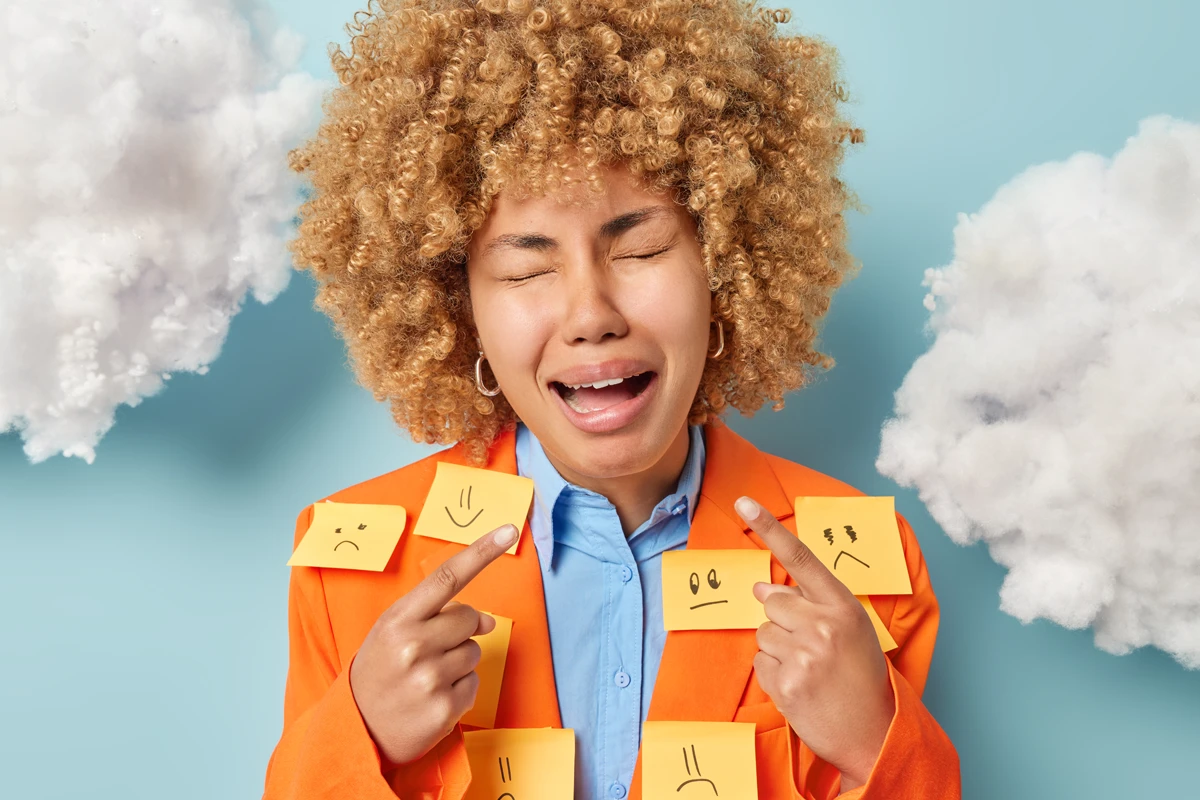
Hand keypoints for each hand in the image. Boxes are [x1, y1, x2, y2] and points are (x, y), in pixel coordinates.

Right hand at [349, 523, 519, 767]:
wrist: (356, 729)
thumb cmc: (379, 672)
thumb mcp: (392, 632)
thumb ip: (435, 615)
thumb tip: (487, 619)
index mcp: (398, 620)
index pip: (447, 577)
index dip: (481, 551)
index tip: (509, 531)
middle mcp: (414, 645)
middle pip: (469, 618)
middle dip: (463, 629)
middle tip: (436, 648)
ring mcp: (430, 678)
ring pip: (474, 652)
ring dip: (460, 661)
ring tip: (428, 676)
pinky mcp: (445, 708)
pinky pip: (474, 684)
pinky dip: (460, 689)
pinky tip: (433, 697)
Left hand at [734, 496, 894, 789]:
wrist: (874, 735)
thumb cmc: (861, 677)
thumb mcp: (850, 630)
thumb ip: (811, 603)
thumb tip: (761, 585)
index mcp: (844, 607)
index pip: (800, 558)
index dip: (769, 528)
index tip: (743, 502)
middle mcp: (824, 626)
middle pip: (772, 600)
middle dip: (782, 619)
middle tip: (810, 647)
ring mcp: (804, 656)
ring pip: (763, 633)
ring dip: (778, 649)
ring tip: (809, 670)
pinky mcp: (786, 684)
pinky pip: (759, 662)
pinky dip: (773, 674)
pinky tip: (800, 687)